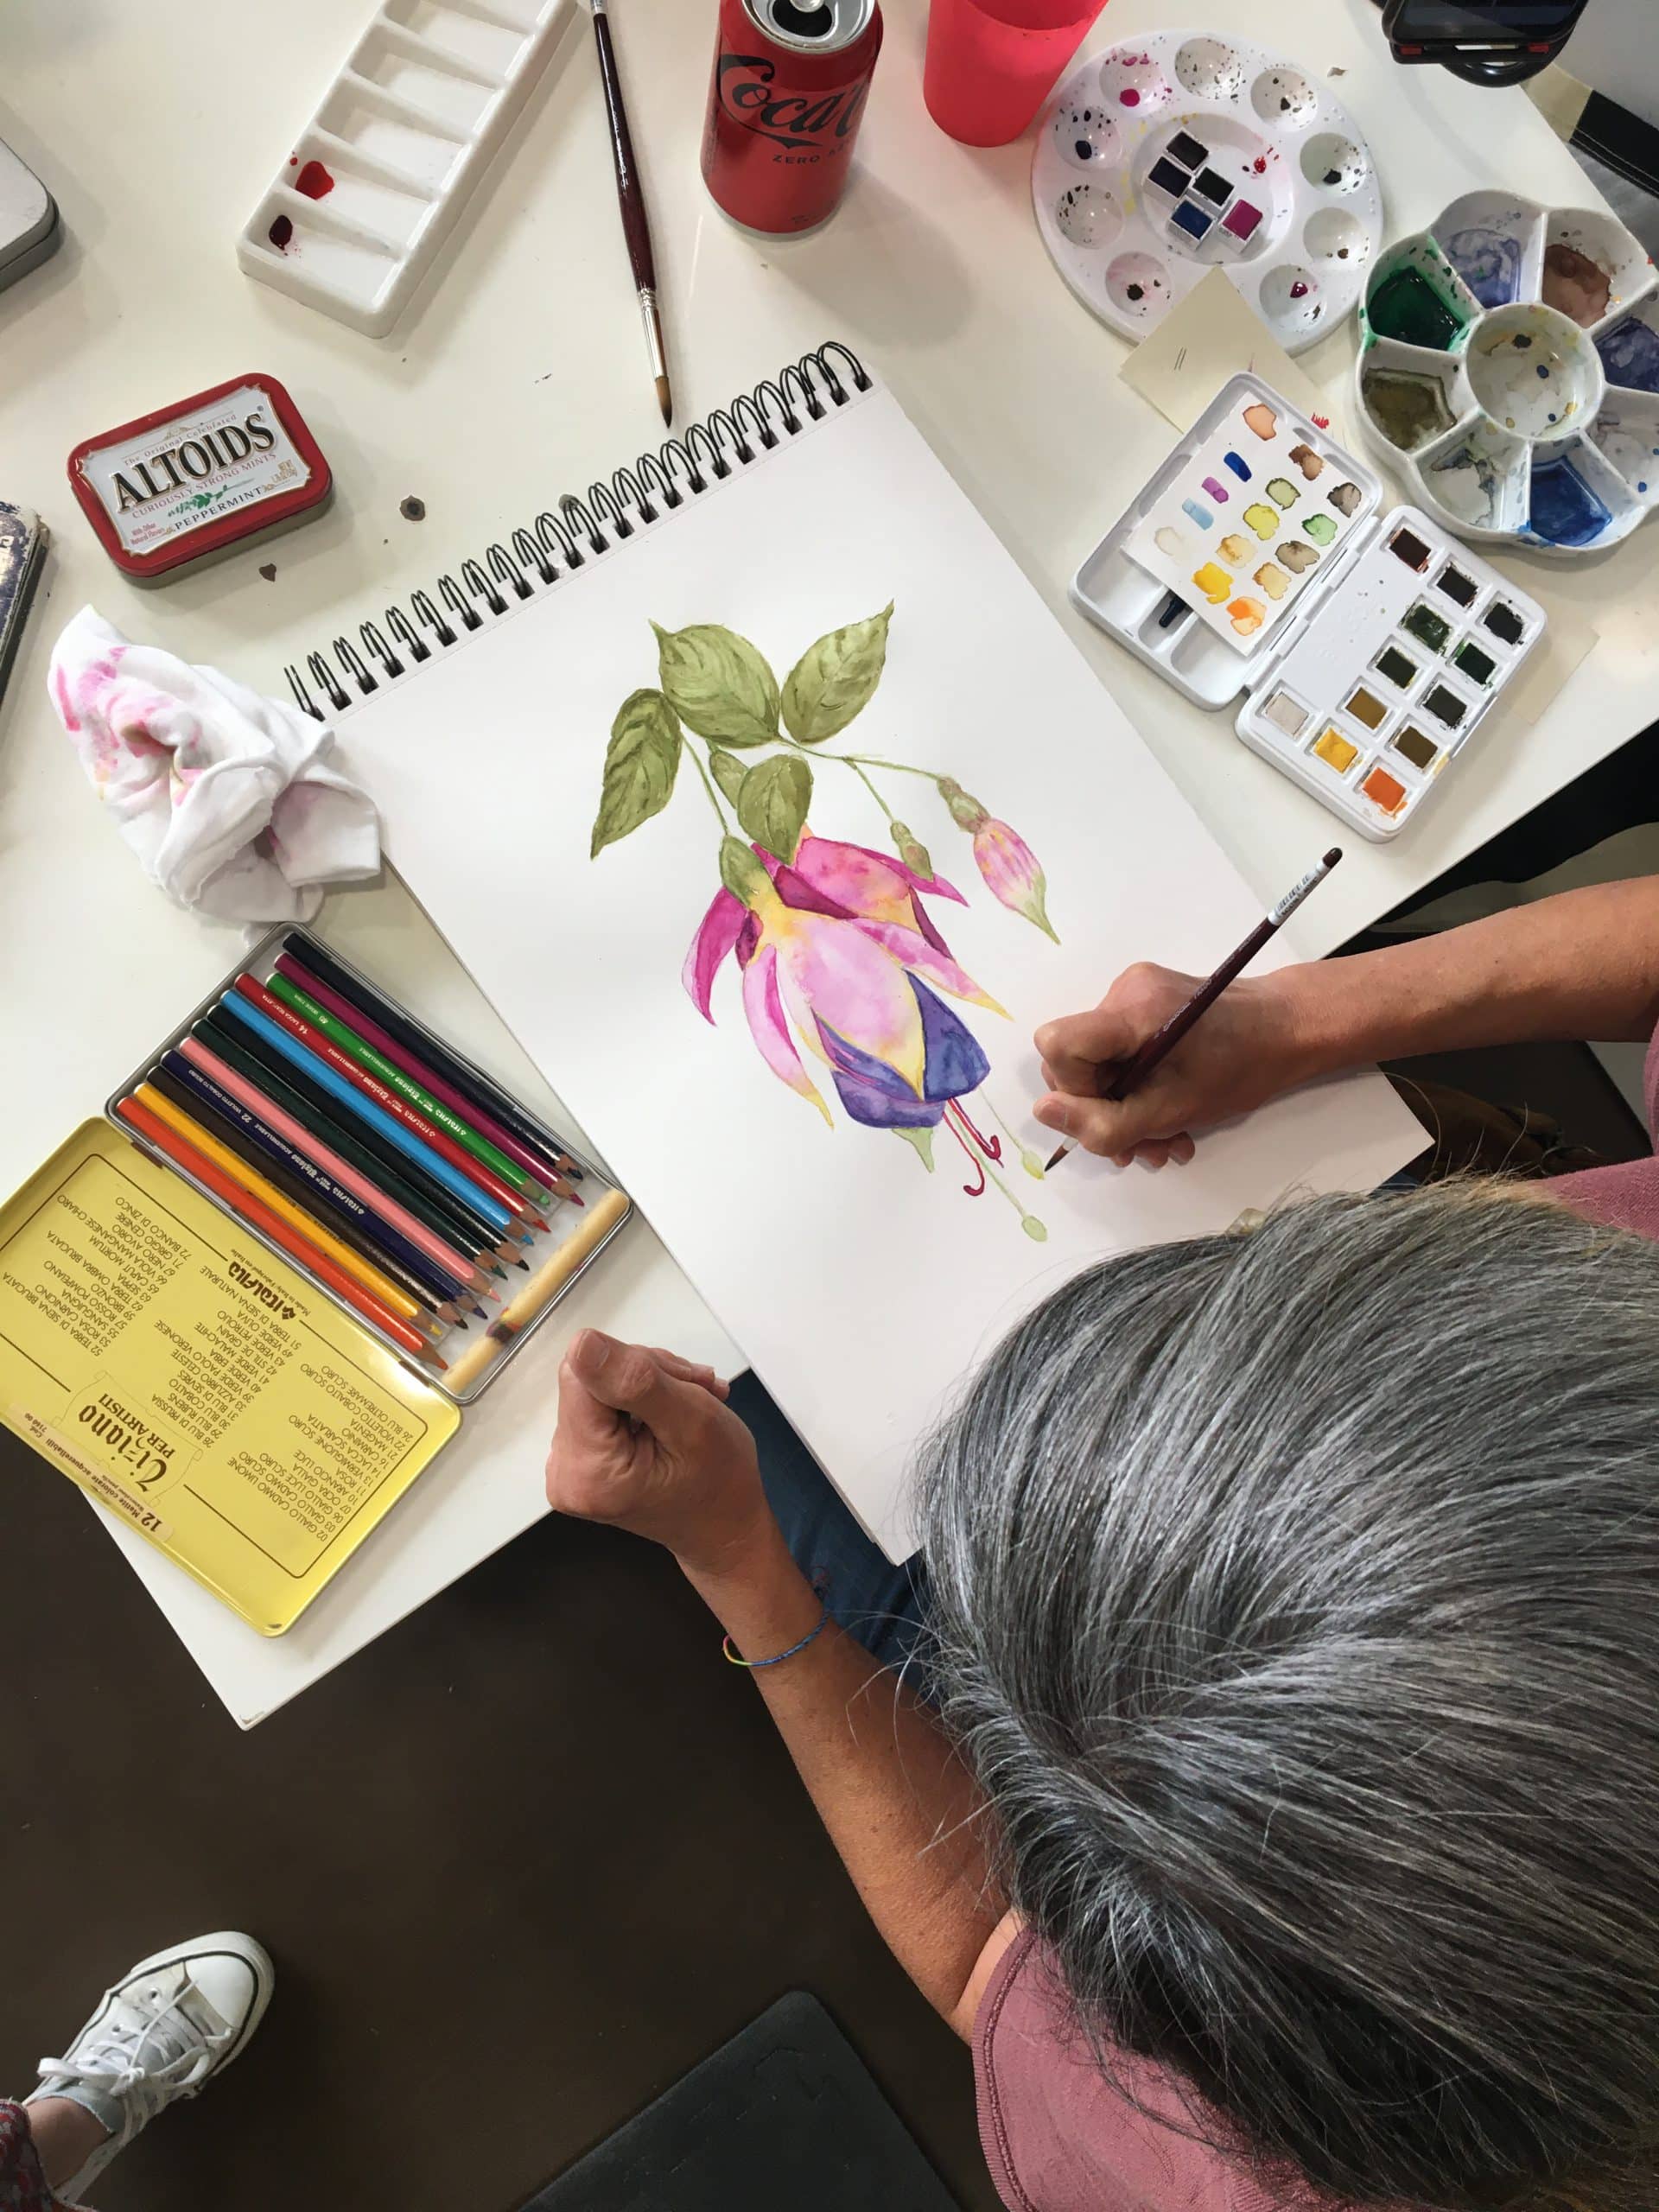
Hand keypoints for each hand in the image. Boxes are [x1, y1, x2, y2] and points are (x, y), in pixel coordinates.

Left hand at [545, 1330, 771, 1577]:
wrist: (723, 1525)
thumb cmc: (720, 1483)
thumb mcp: (691, 1421)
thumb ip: (634, 1380)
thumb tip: (581, 1342)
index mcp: (586, 1469)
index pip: (584, 1373)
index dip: (636, 1367)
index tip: (681, 1385)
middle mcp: (563, 1471)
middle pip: (590, 1379)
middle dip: (648, 1376)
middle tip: (696, 1393)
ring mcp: (567, 1467)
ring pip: (599, 1384)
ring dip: (651, 1384)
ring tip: (692, 1402)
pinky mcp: (578, 1459)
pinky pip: (600, 1403)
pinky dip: (641, 1399)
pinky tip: (673, 1410)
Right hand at [1032, 963, 1308, 1166]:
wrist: (1287, 1029)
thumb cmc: (1240, 1068)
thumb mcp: (1171, 1110)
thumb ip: (1104, 1122)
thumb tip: (1044, 1112)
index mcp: (1130, 1011)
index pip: (1057, 1045)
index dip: (1074, 1088)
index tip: (1114, 1110)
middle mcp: (1123, 992)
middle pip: (1074, 1060)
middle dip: (1104, 1110)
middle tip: (1143, 1144)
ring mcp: (1134, 993)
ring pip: (1099, 1064)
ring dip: (1126, 1109)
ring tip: (1165, 1137)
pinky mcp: (1146, 1002)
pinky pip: (1119, 1052)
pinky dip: (1140, 1088)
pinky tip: (1169, 1112)